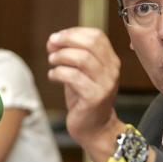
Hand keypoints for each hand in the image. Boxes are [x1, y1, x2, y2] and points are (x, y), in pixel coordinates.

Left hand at [47, 27, 123, 160]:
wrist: (96, 129)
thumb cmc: (85, 100)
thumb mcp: (81, 74)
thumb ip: (70, 57)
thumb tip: (52, 40)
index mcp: (111, 61)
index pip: (97, 35)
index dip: (74, 32)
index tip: (57, 38)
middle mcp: (112, 71)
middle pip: (90, 43)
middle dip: (66, 40)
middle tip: (51, 46)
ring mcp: (105, 84)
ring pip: (82, 59)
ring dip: (61, 57)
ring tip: (52, 62)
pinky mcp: (95, 98)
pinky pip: (74, 77)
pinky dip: (59, 73)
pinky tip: (53, 76)